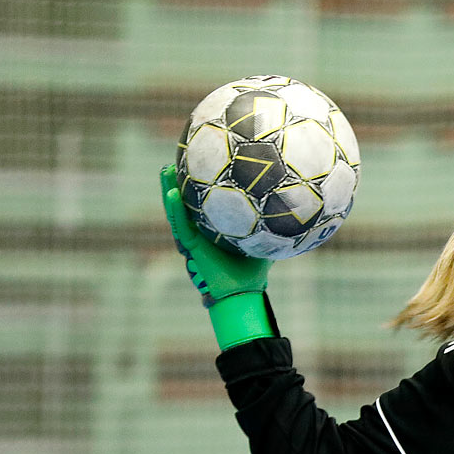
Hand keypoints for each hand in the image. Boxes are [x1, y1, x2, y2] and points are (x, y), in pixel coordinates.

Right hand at [160, 164, 268, 307]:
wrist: (244, 291)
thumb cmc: (254, 270)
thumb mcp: (264, 239)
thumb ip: (270, 223)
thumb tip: (288, 203)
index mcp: (214, 229)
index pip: (202, 203)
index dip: (196, 185)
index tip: (195, 164)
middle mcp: (201, 232)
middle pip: (185, 203)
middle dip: (177, 182)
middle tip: (173, 162)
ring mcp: (194, 239)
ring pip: (177, 211)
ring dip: (168, 190)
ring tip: (165, 170)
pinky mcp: (192, 248)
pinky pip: (181, 226)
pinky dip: (175, 209)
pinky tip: (172, 193)